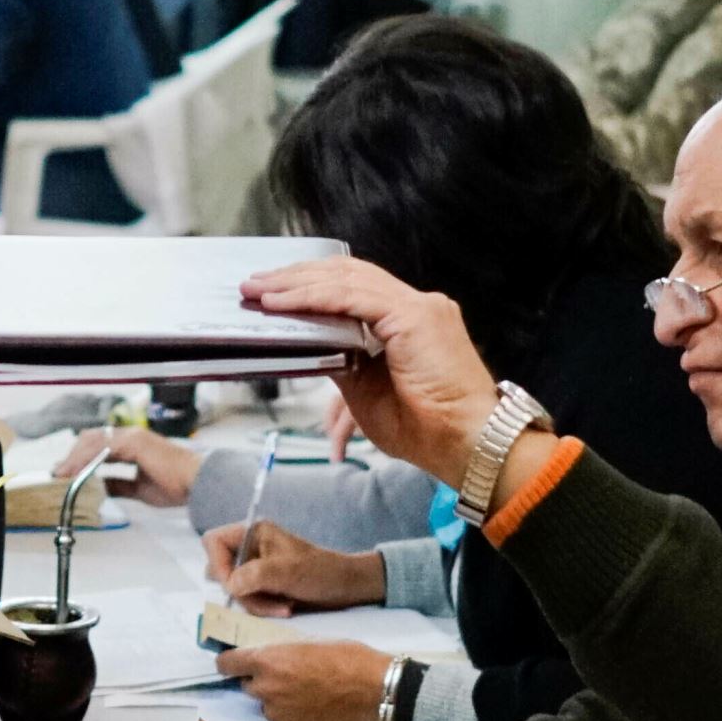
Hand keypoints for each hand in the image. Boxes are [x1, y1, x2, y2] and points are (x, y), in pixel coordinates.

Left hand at [58, 427, 201, 505]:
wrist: (197, 483)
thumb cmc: (177, 485)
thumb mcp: (139, 488)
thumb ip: (120, 484)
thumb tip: (102, 487)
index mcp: (133, 445)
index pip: (99, 445)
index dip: (80, 457)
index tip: (66, 471)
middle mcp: (131, 436)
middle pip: (91, 439)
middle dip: (73, 456)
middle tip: (59, 472)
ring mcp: (132, 437)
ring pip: (93, 442)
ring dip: (75, 458)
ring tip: (61, 474)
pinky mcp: (134, 443)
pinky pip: (102, 449)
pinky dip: (85, 460)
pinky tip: (75, 471)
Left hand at [212, 638, 390, 720]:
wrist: (376, 693)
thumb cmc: (350, 659)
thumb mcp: (311, 643)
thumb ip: (283, 652)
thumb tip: (269, 655)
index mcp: (267, 660)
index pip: (226, 664)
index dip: (231, 663)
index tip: (236, 664)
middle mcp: (265, 689)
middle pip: (247, 686)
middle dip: (260, 682)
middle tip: (286, 678)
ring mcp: (276, 714)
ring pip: (265, 706)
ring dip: (276, 701)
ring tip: (305, 696)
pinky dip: (291, 718)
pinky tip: (313, 711)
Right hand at [215, 522, 386, 612]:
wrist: (344, 587)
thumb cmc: (321, 571)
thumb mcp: (288, 571)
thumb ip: (255, 575)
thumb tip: (230, 586)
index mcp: (253, 532)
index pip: (213, 542)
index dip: (218, 565)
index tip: (234, 587)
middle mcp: (249, 548)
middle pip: (220, 570)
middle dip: (240, 591)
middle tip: (262, 598)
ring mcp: (254, 568)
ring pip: (233, 590)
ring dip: (254, 603)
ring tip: (281, 606)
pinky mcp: (261, 586)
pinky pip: (246, 601)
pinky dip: (262, 608)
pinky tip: (283, 608)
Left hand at [246, 255, 504, 484]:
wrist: (466, 445)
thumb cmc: (427, 431)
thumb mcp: (367, 392)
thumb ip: (343, 361)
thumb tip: (311, 345)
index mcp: (410, 320)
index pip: (355, 287)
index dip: (312, 286)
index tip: (272, 294)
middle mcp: (418, 305)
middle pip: (347, 275)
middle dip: (296, 278)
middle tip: (254, 285)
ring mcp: (419, 307)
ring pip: (346, 281)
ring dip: (296, 285)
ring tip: (258, 292)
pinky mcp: (414, 316)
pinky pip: (352, 298)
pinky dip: (312, 299)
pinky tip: (281, 303)